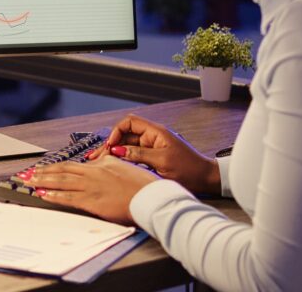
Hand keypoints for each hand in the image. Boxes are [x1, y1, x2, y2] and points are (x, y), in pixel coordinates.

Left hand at [24, 156, 158, 224]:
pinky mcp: (92, 201)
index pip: (73, 165)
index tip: (44, 169)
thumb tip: (100, 160)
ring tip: (30, 183)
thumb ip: (109, 163)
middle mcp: (93, 172)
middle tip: (29, 174)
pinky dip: (54, 196)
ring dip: (43, 182)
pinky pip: (68, 198)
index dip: (56, 167)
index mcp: (102, 163)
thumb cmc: (143, 184)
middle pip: (62, 170)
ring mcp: (91, 187)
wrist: (151, 196)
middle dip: (43, 172)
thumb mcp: (124, 165)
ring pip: (61, 182)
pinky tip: (43, 195)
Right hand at [88, 114, 219, 194]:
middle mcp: (151, 137)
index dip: (116, 132)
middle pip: (124, 135)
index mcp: (155, 132)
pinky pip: (132, 155)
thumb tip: (117, 151)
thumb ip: (138, 155)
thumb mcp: (162, 162)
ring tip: (97, 161)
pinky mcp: (150, 158)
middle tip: (95, 156)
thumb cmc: (189, 169)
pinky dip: (120, 159)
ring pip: (125, 146)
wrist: (206, 180)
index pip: (129, 122)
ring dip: (112, 153)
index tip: (110, 145)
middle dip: (109, 144)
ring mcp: (150, 147)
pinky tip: (110, 165)